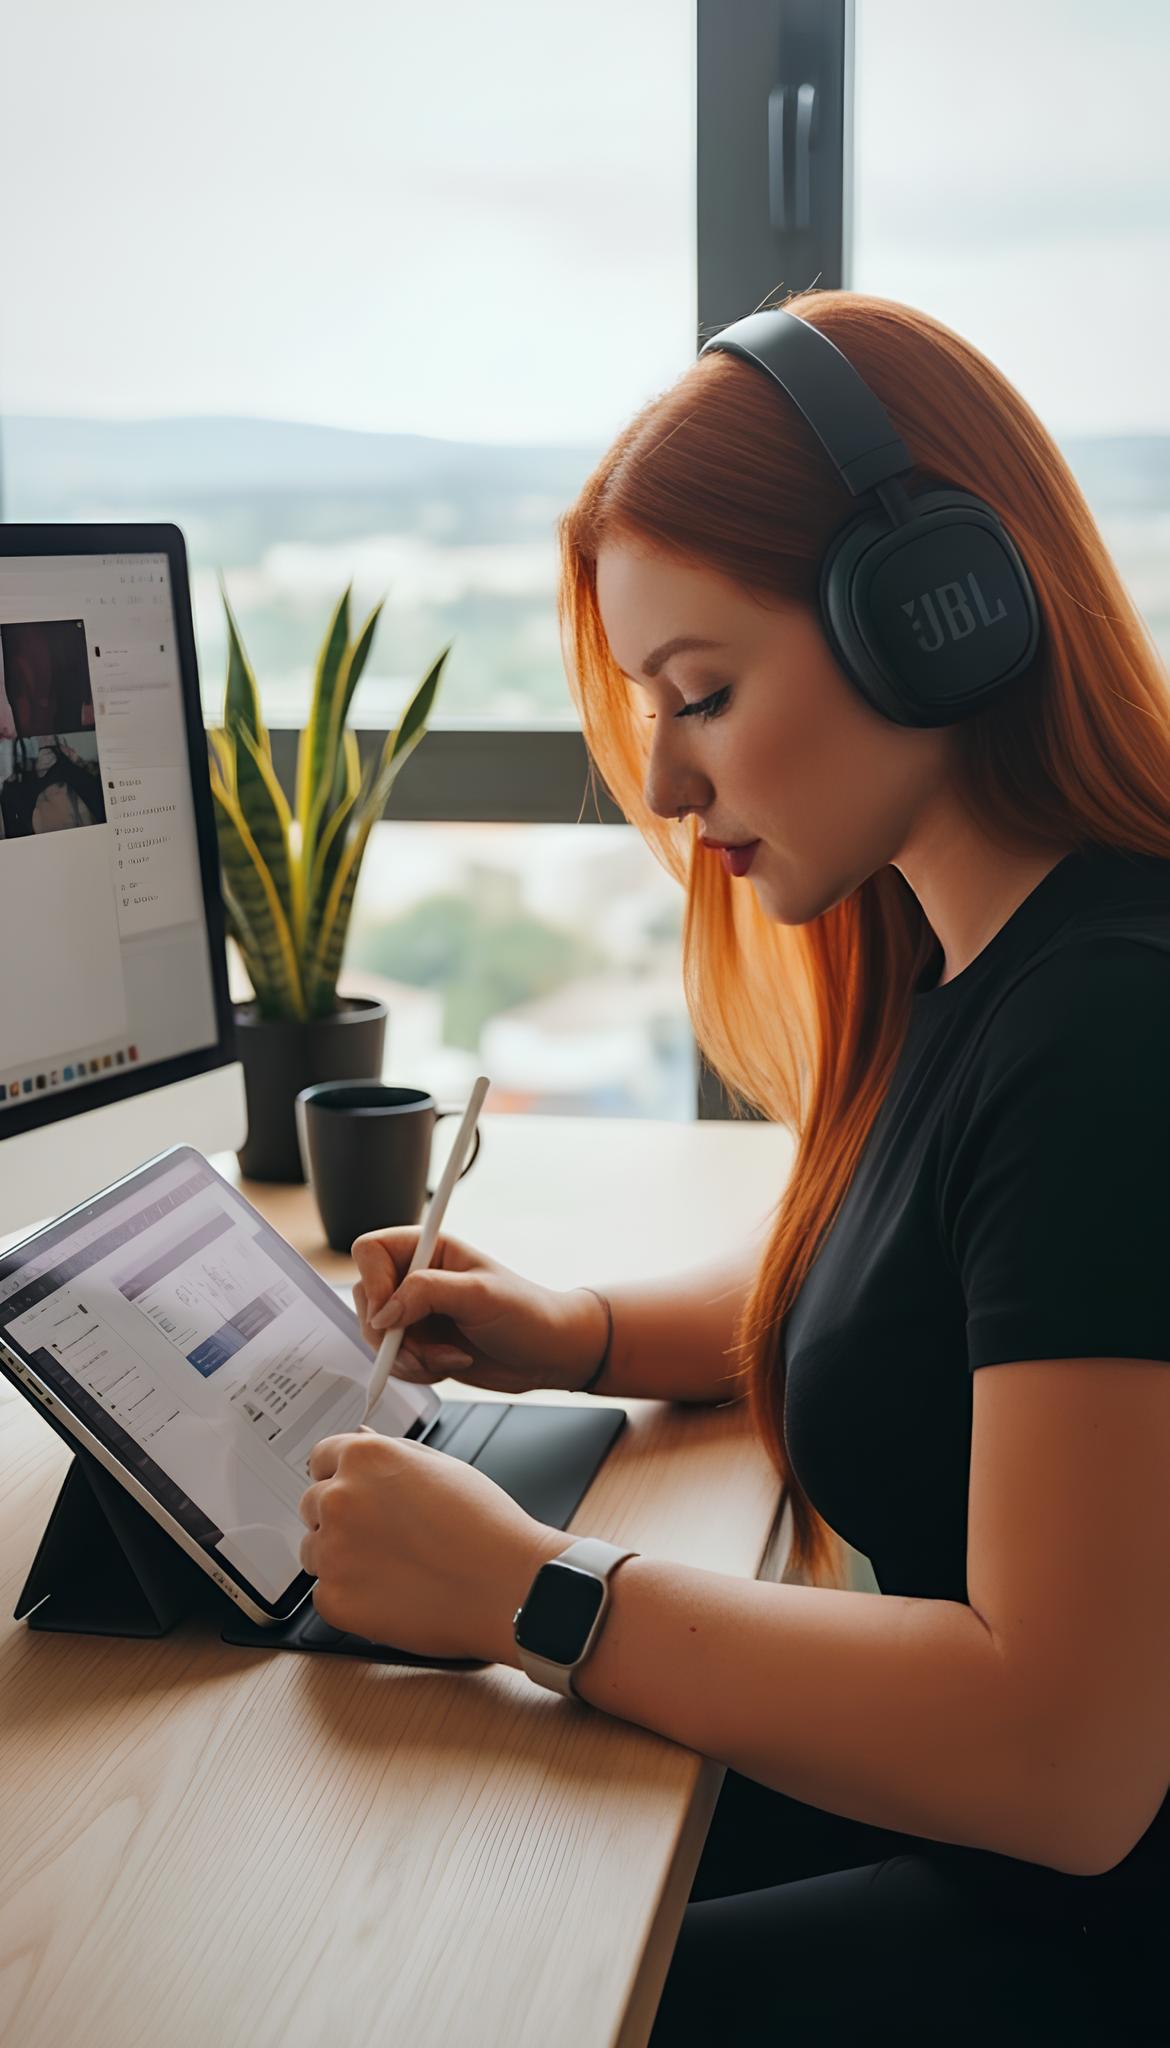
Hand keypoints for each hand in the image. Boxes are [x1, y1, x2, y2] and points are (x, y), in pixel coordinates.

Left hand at [298, 1428, 566, 1663]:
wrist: (508, 1587)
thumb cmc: (486, 1527)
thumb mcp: (441, 1466)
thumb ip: (389, 1451)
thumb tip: (360, 1437)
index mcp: (364, 1458)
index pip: (320, 1458)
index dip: (341, 1476)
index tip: (355, 1493)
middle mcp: (340, 1498)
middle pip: (312, 1504)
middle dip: (341, 1517)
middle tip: (385, 1536)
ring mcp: (333, 1551)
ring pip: (314, 1550)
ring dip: (340, 1556)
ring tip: (394, 1566)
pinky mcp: (334, 1599)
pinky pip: (325, 1593)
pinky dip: (350, 1596)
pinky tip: (391, 1592)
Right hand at [351, 1227, 608, 1396]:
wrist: (550, 1354)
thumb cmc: (528, 1314)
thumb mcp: (479, 1296)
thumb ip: (426, 1293)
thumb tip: (382, 1312)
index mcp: (429, 1249)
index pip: (370, 1251)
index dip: (374, 1283)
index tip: (391, 1316)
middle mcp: (417, 1278)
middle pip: (366, 1300)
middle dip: (393, 1335)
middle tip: (426, 1351)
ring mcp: (416, 1313)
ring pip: (377, 1337)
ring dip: (409, 1358)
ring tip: (452, 1357)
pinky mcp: (420, 1343)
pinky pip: (393, 1361)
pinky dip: (416, 1371)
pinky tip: (451, 1364)